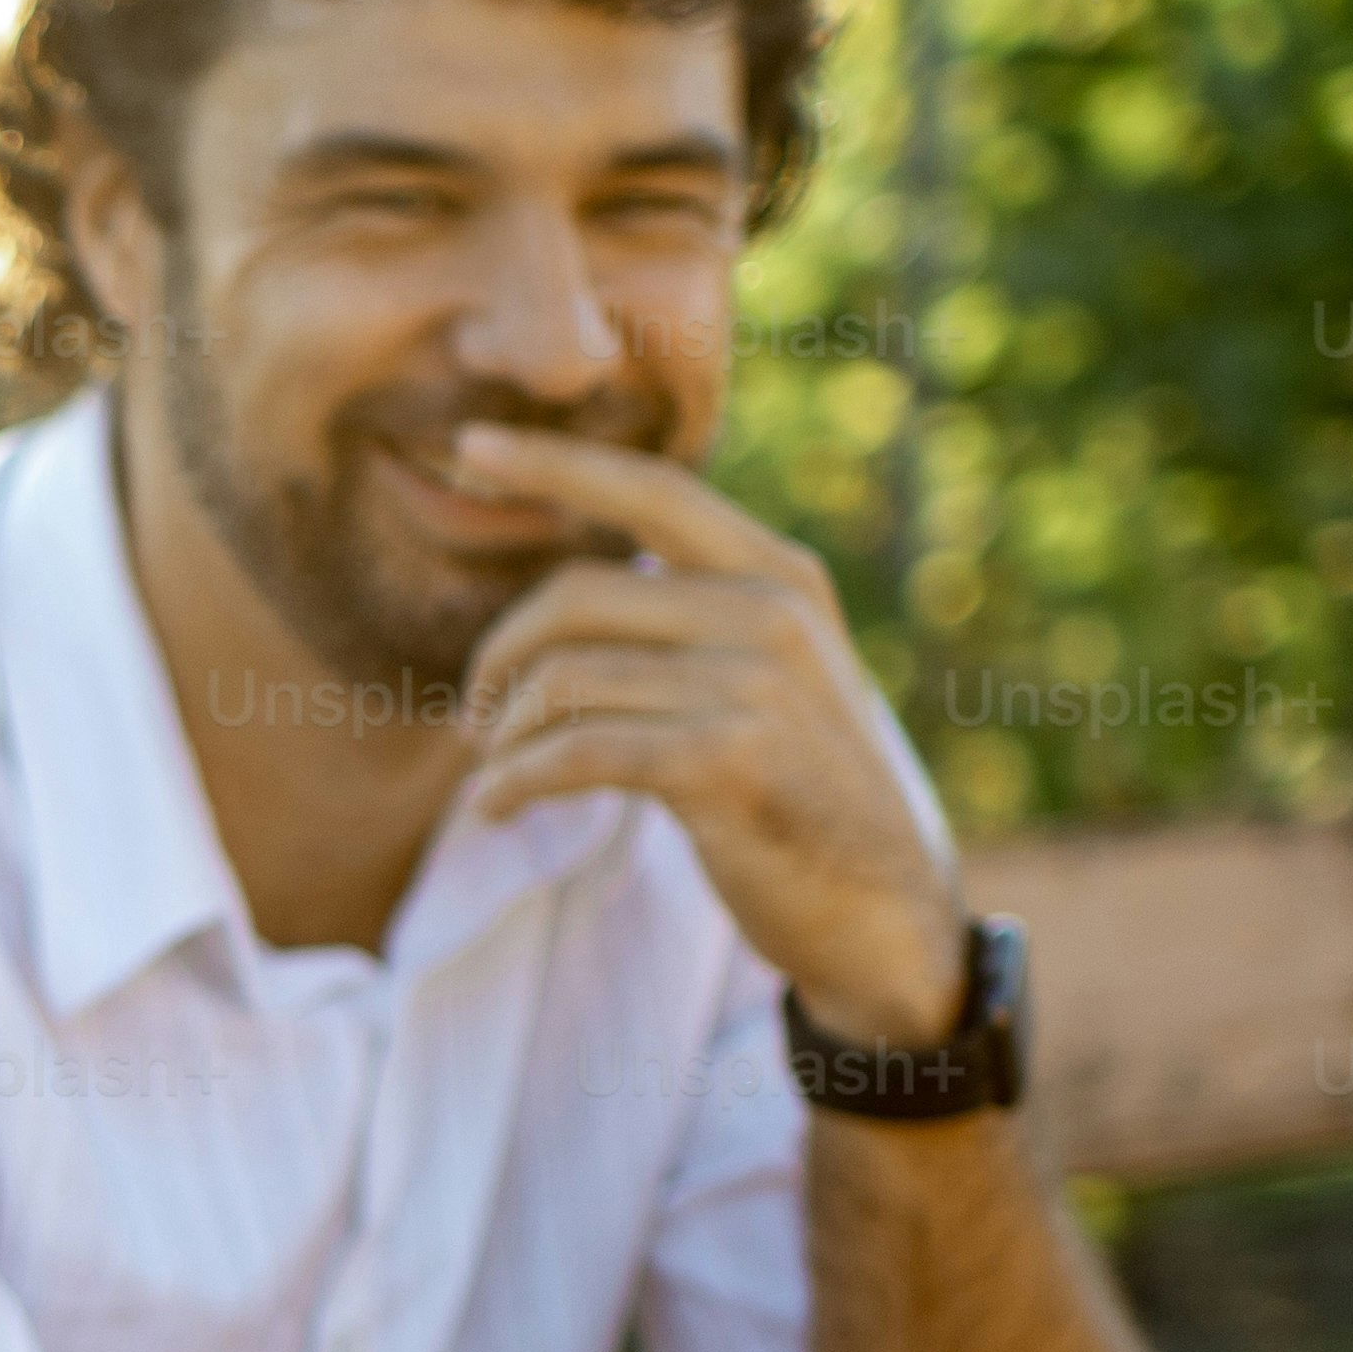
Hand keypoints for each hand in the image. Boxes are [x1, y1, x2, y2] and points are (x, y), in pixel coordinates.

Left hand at [438, 426, 965, 1055]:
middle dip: (497, 659)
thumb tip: (568, 596)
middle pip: (574, 597)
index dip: (554, 462)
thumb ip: (698, 619)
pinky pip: (573, 751)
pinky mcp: (725, 762)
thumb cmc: (800, 794)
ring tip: (493, 773)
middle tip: (474, 719)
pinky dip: (513, 782)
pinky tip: (496, 808)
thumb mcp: (773, 678)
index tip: (471, 442)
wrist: (880, 909)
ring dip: (501, 738)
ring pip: (562, 680)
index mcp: (781, 576)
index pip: (652, 490)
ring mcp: (755, 685)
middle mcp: (773, 614)